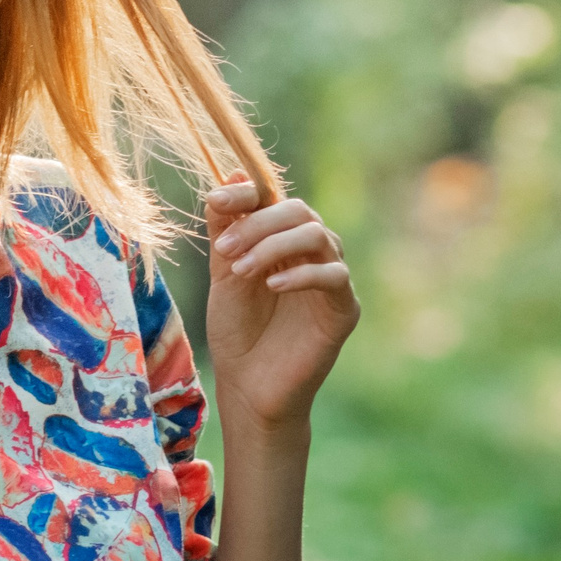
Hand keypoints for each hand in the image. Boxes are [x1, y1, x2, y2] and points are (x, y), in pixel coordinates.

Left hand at [203, 176, 358, 437]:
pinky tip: (272, 287)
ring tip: (240, 271)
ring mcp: (332, 279)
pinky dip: (302, 274)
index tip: (216, 201)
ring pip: (318, 236)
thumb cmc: (238, 331)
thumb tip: (232, 173)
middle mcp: (312, 253)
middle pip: (299, 211)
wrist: (248, 386)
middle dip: (258, 223)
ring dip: (274, 246)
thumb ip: (227, 229)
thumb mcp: (224, 273)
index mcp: (283, 240)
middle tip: (225, 250)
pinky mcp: (344, 309)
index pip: (275, 198)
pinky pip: (334, 276)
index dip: (247, 192)